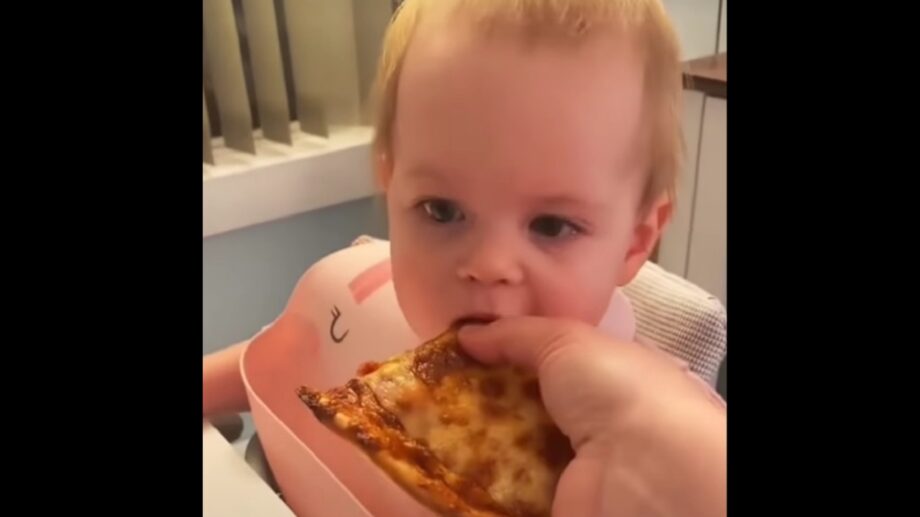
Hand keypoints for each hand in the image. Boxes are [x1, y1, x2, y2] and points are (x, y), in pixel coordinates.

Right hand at [459, 316, 725, 516]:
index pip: (555, 360)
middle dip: (486, 396)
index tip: (470, 348)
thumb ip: (516, 334)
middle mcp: (594, 419)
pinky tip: (444, 460)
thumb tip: (468, 334)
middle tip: (440, 385)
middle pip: (527, 404)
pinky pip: (507, 488)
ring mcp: (574, 462)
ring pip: (513, 447)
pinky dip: (479, 478)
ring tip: (430, 421)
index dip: (513, 353)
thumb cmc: (616, 389)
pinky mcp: (553, 499)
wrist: (642, 469)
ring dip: (475, 438)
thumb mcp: (565, 339)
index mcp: (609, 373)